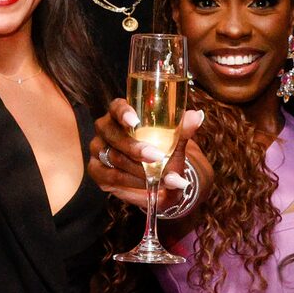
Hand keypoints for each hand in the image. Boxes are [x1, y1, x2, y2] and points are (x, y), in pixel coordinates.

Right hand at [89, 99, 205, 213]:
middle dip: (135, 148)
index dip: (123, 113)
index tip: (135, 122)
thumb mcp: (174, 141)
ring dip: (139, 170)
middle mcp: (106, 129)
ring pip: (113, 157)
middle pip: (112, 134)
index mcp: (122, 114)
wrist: (159, 178)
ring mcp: (98, 150)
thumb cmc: (163, 151)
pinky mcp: (97, 171)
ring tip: (160, 177)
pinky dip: (131, 182)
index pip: (116, 107)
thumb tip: (196, 116)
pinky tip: (147, 185)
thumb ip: (182, 129)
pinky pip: (111, 176)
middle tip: (157, 157)